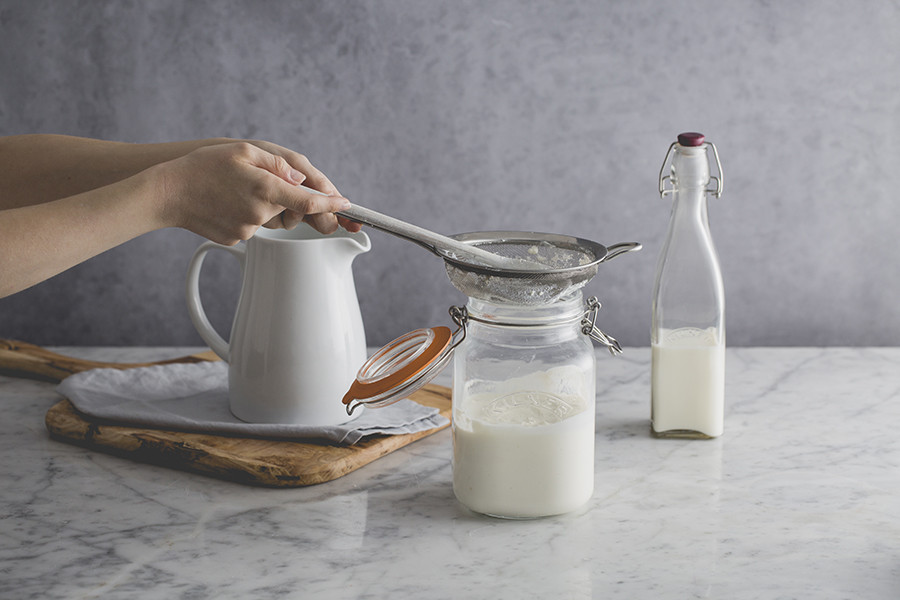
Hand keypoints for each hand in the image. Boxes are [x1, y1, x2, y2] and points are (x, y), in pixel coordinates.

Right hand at [154, 142, 357, 244]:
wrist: (167, 194)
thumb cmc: (203, 167)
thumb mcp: (243, 152)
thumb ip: (278, 164)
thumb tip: (302, 179)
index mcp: (266, 189)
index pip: (309, 201)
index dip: (331, 204)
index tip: (347, 205)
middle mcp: (260, 212)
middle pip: (290, 209)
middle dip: (286, 198)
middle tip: (260, 182)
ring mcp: (248, 228)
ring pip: (271, 217)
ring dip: (264, 204)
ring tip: (235, 189)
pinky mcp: (237, 238)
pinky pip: (253, 225)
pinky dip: (246, 213)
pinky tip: (226, 201)